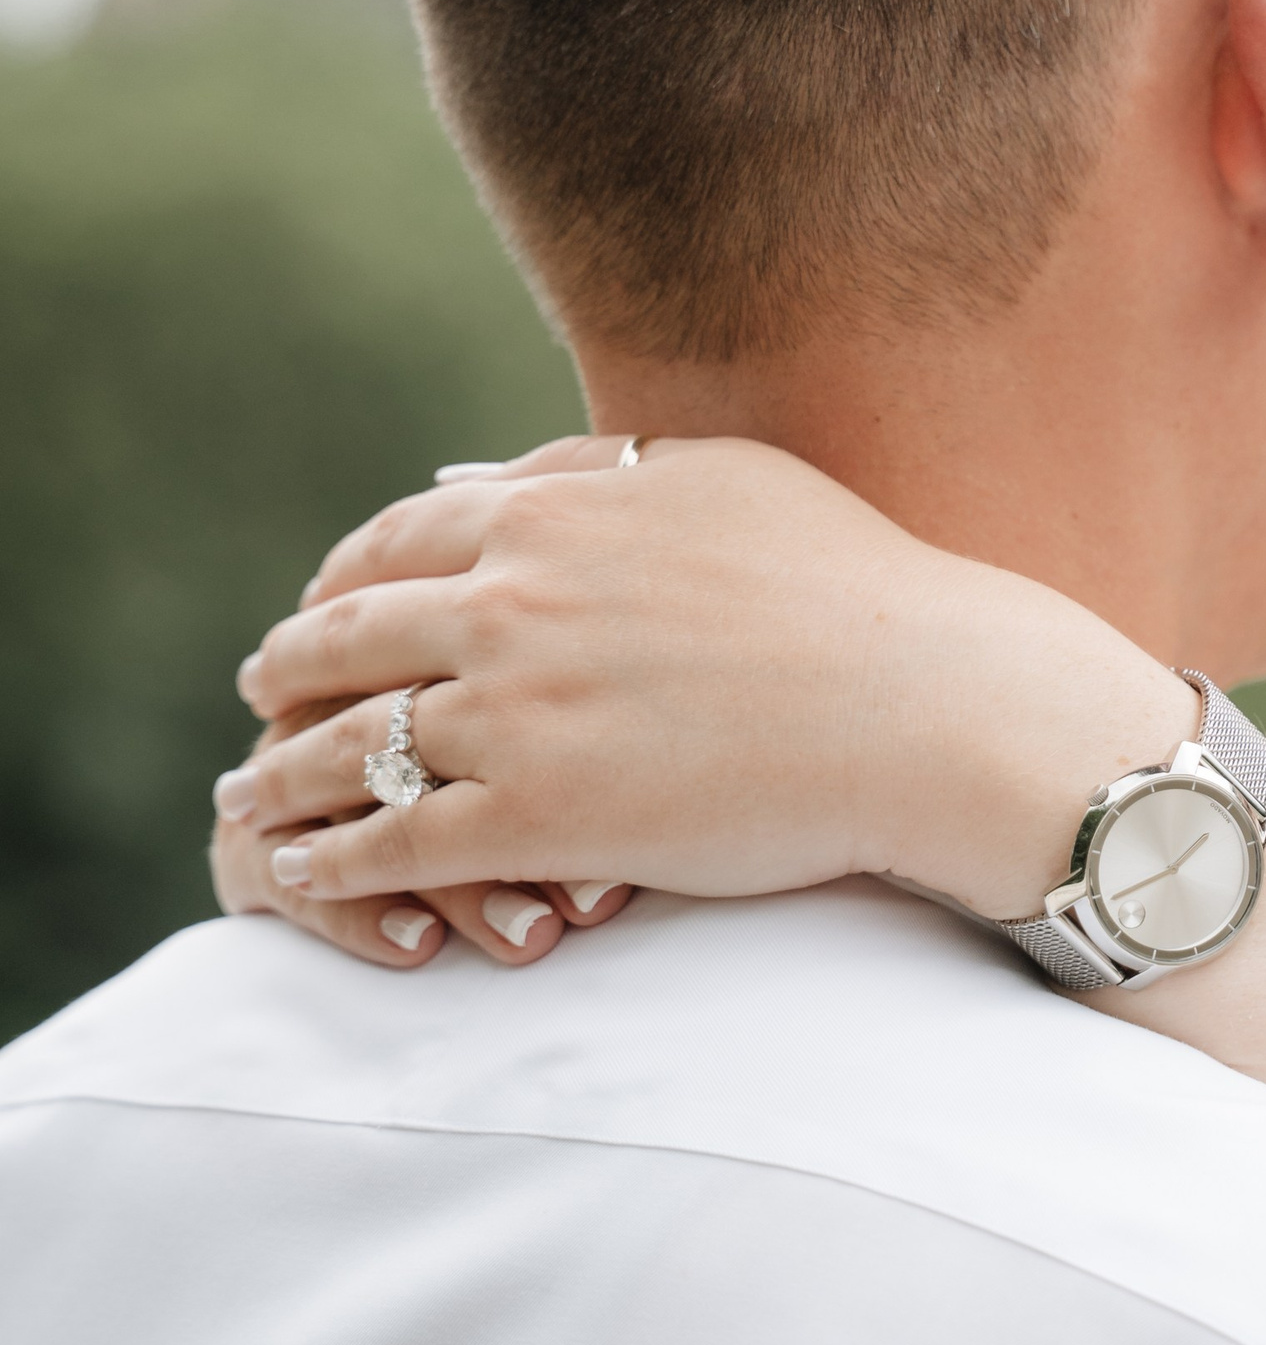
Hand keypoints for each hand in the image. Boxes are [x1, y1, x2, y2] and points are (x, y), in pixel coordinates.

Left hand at [219, 434, 1189, 941]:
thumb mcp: (723, 479)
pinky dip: (330, 859)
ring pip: (352, 745)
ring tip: (256, 795)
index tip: (321, 608)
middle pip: (347, 638)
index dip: (341, 581)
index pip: (392, 544)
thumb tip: (519, 476)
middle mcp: (510, 602)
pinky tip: (304, 872)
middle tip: (265, 693)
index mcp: (546, 515)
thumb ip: (605, 473)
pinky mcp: (537, 819)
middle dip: (290, 670)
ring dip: (285, 773)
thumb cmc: (854, 588)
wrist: (929, 706)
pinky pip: (393, 843)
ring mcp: (515, 713)